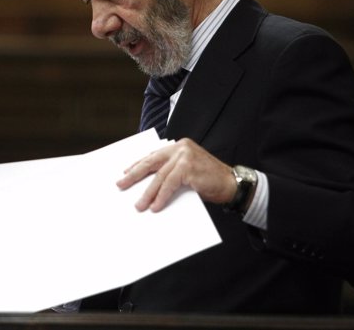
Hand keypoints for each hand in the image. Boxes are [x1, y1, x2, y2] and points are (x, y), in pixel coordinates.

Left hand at [116, 138, 236, 211]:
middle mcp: (180, 147)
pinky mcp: (188, 167)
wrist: (232, 184)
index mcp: (178, 146)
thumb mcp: (187, 171)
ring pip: (159, 176)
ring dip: (147, 192)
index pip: (153, 155)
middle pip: (151, 162)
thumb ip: (170, 172)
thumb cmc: (209, 180)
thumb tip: (147, 185)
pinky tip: (155, 206)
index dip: (138, 164)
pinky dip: (161, 197)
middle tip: (121, 184)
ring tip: (139, 205)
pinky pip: (169, 184)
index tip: (125, 173)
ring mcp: (184, 156)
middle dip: (134, 175)